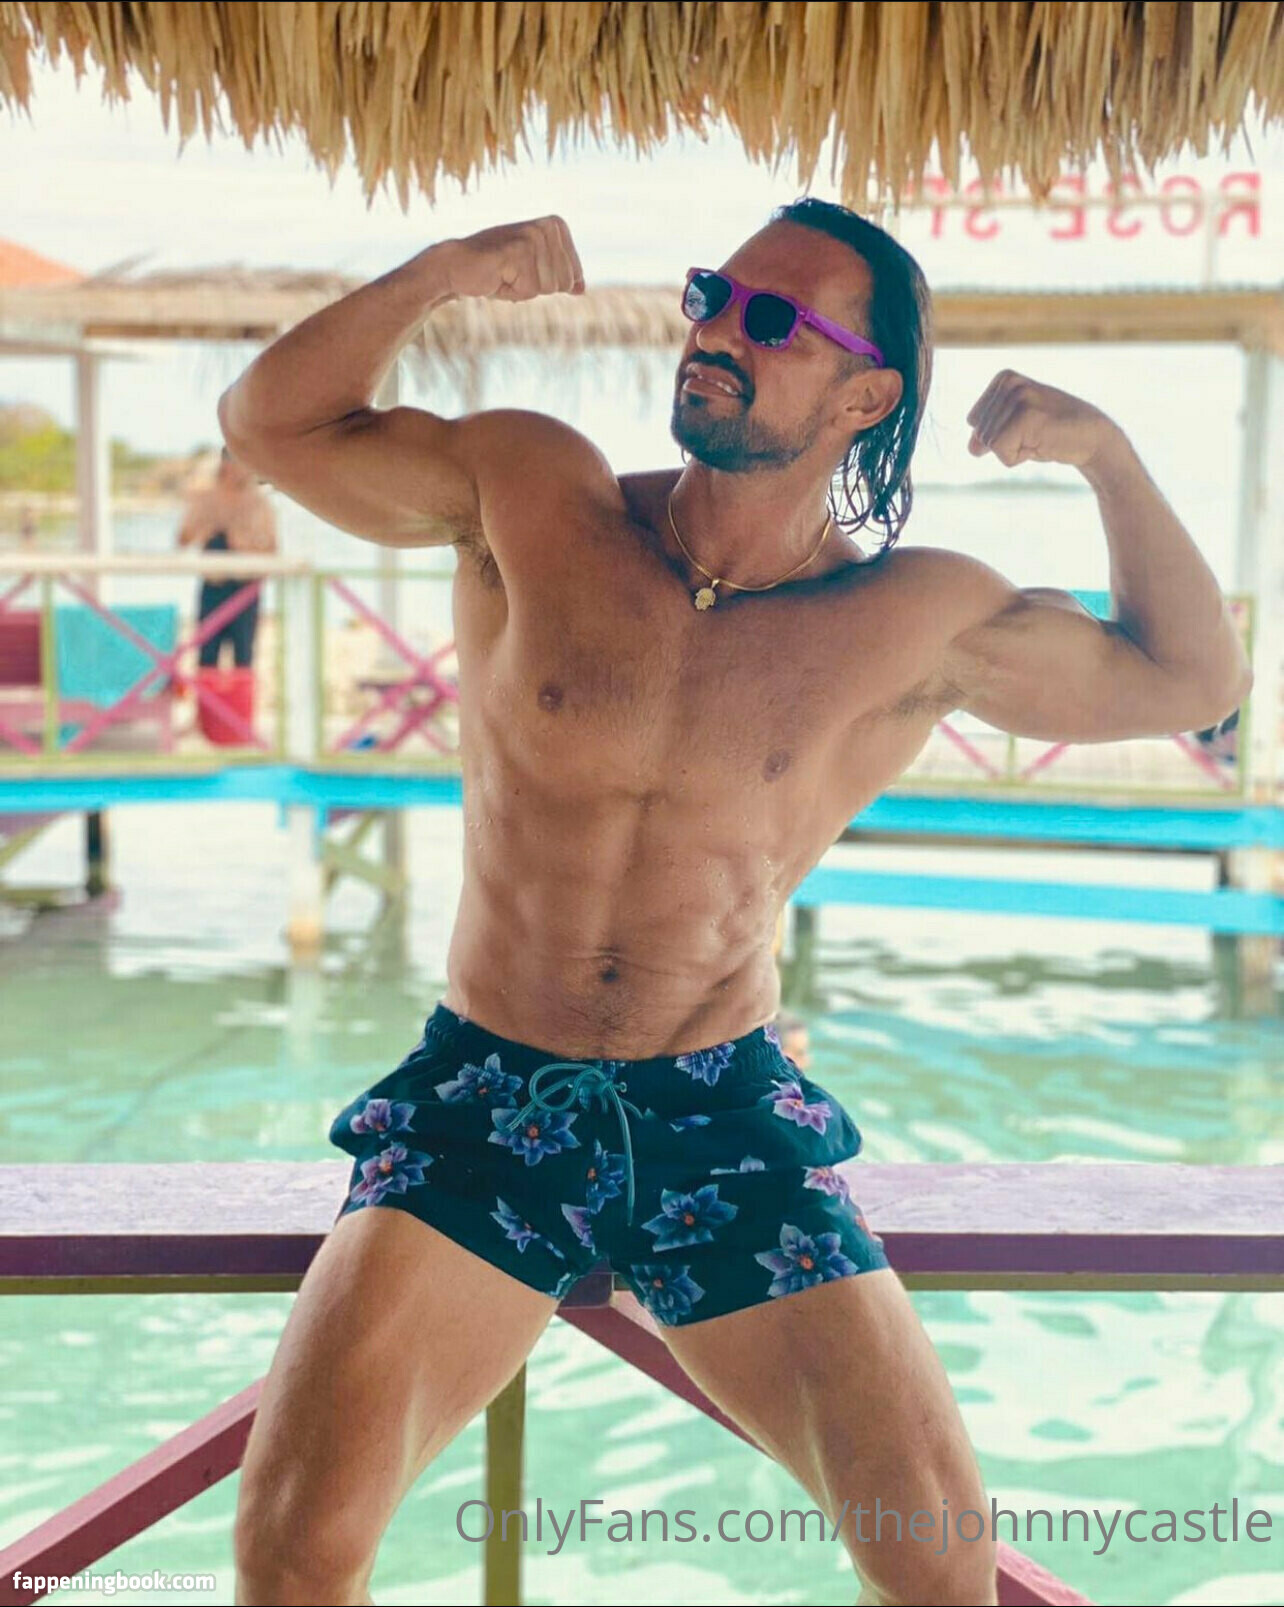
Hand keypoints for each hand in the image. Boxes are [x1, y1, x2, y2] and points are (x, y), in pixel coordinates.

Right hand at [440, 216, 584, 301]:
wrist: (457, 266)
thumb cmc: (496, 269)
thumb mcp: (535, 272)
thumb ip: (560, 276)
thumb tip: (582, 288)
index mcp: (556, 226)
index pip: (574, 276)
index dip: (548, 283)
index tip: (524, 270)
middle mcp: (547, 227)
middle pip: (564, 283)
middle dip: (537, 288)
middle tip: (512, 273)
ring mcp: (533, 237)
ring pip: (548, 288)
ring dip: (523, 290)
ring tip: (504, 273)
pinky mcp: (518, 251)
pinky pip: (529, 291)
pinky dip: (512, 292)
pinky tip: (497, 276)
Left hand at [966, 371, 1120, 469]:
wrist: (1093, 437)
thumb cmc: (1052, 433)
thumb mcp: (1014, 430)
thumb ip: (987, 435)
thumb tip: (971, 448)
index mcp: (1004, 378)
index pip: (973, 421)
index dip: (998, 434)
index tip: (1026, 427)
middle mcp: (1009, 383)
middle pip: (980, 433)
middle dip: (1005, 444)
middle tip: (1036, 434)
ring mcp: (1019, 397)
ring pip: (989, 444)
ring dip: (1014, 451)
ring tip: (1040, 438)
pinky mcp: (1026, 416)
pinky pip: (1001, 452)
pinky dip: (1017, 458)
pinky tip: (1040, 444)